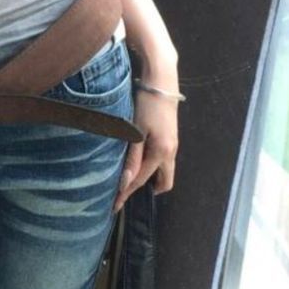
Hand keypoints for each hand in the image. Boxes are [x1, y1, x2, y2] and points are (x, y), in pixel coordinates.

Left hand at [113, 86, 178, 212]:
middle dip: (149, 191)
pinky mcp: (171, 138)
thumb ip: (132, 158)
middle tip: (127, 193)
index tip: (114, 206)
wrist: (161, 82)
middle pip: (165, 182)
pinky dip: (154, 167)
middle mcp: (171, 152)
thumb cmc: (146, 104)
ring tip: (131, 178)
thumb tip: (126, 182)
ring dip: (151, 178)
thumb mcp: (136, 132)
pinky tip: (140, 162)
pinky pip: (164, 161)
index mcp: (162, 153)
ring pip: (165, 171)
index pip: (141, 180)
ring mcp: (174, 145)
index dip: (127, 194)